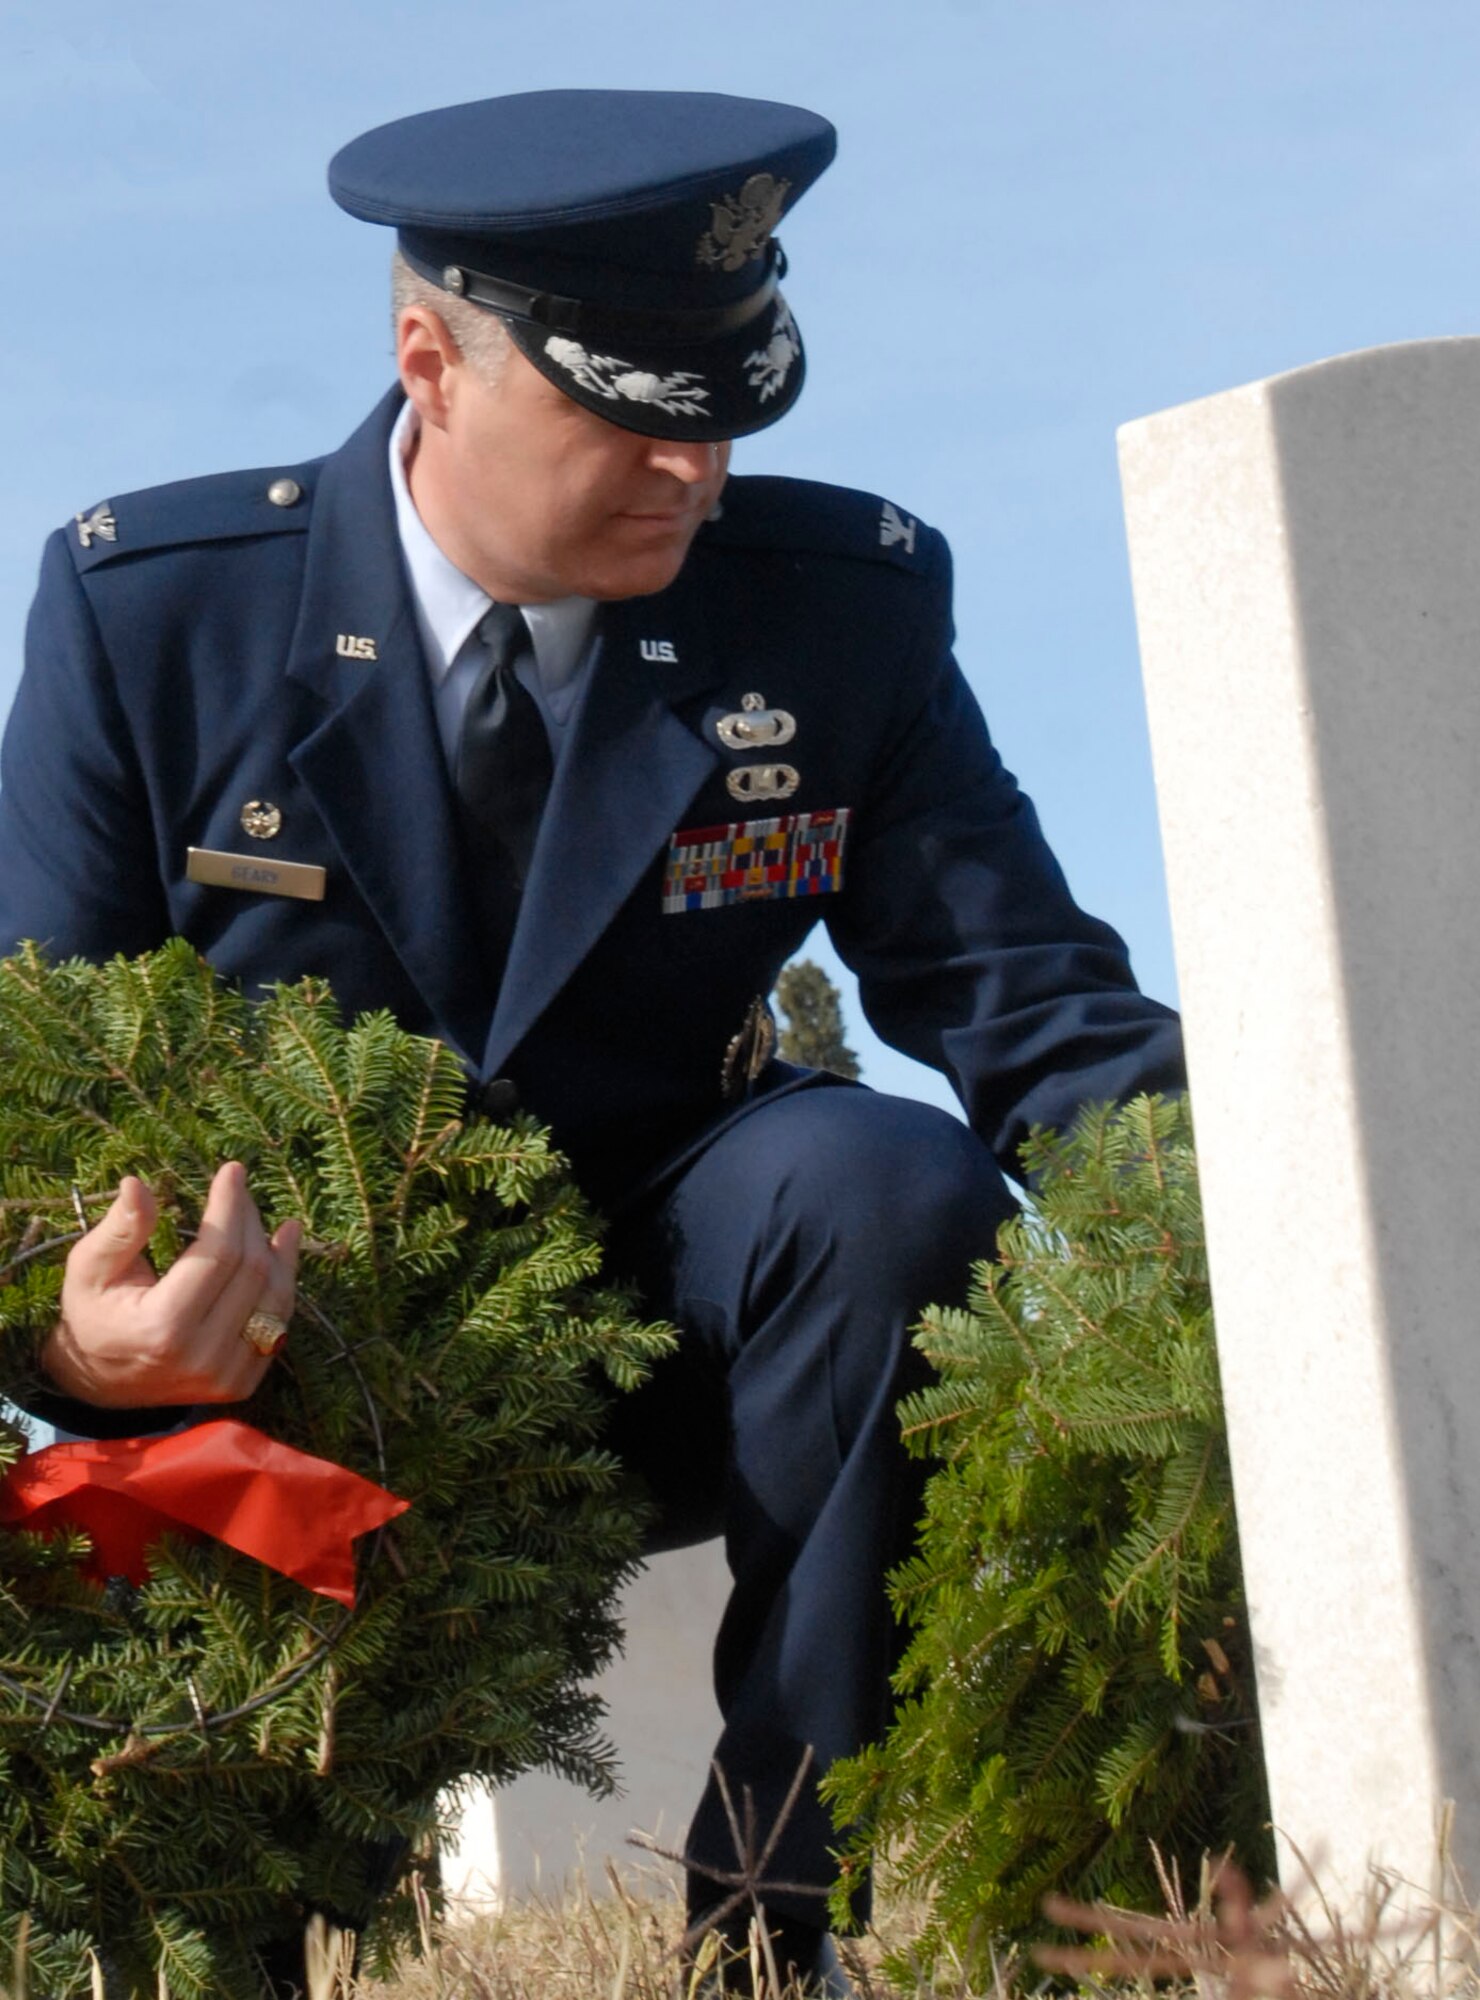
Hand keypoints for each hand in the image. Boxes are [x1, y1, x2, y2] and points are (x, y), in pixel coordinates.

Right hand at [40, 1163, 302, 1407]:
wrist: (99, 1383)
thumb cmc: (93, 1315)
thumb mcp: (88, 1271)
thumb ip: (118, 1231)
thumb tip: (136, 1184)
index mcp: (163, 1328)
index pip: (218, 1254)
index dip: (229, 1207)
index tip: (232, 1171)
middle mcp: (202, 1356)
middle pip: (251, 1271)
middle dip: (250, 1222)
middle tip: (242, 1191)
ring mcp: (227, 1376)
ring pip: (275, 1298)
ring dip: (279, 1254)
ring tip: (280, 1223)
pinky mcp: (242, 1384)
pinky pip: (278, 1324)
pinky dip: (283, 1286)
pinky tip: (284, 1253)